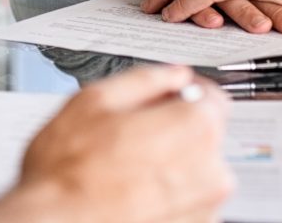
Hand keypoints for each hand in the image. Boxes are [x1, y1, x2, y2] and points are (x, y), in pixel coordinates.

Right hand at [0, 65, 231, 222]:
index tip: (167, 97)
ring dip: (170, 163)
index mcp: (194, 128)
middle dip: (174, 129)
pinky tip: (131, 192)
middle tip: (131, 135)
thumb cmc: (68, 172)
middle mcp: (210, 170)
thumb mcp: (95, 100)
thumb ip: (145, 79)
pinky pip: (187, 199)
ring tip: (126, 169)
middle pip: (203, 134)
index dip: (186, 92)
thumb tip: (171, 75)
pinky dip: (166, 194)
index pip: (213, 97)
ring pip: (194, 169)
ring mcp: (204, 206)